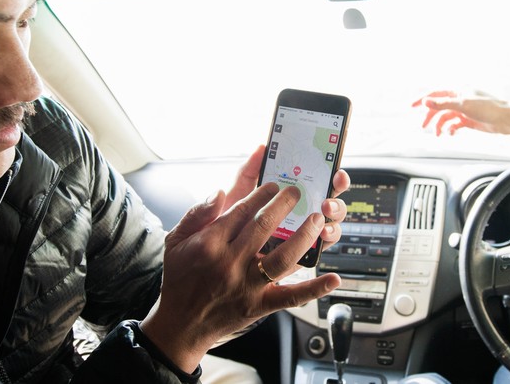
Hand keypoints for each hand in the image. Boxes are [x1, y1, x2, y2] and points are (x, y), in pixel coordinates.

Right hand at [140, 146, 348, 371]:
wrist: (181, 323)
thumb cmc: (180, 277)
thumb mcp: (176, 240)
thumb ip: (197, 214)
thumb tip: (219, 192)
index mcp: (210, 243)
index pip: (242, 210)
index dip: (261, 193)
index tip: (273, 184)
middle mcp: (230, 262)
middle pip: (264, 227)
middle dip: (285, 205)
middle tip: (298, 192)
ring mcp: (247, 285)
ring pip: (282, 257)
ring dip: (304, 236)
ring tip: (318, 218)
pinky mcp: (259, 305)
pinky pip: (290, 296)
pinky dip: (314, 288)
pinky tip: (333, 279)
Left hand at [221, 144, 348, 248]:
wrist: (215, 258)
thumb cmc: (228, 225)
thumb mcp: (236, 196)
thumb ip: (247, 173)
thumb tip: (262, 148)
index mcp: (290, 193)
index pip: (318, 177)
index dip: (331, 172)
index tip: (336, 168)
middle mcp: (303, 210)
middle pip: (330, 195)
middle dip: (337, 187)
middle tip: (336, 181)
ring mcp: (305, 232)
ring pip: (332, 220)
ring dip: (335, 211)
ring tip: (326, 207)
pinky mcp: (303, 253)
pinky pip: (322, 246)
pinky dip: (327, 238)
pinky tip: (323, 232)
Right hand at [411, 90, 509, 136]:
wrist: (507, 119)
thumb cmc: (488, 108)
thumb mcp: (462, 105)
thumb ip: (443, 104)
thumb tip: (426, 101)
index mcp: (458, 90)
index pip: (436, 93)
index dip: (423, 99)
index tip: (411, 106)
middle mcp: (460, 99)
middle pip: (439, 106)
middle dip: (430, 116)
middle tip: (423, 126)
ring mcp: (464, 110)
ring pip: (446, 117)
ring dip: (440, 125)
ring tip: (438, 134)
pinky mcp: (469, 120)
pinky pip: (455, 124)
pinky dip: (451, 129)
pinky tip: (450, 133)